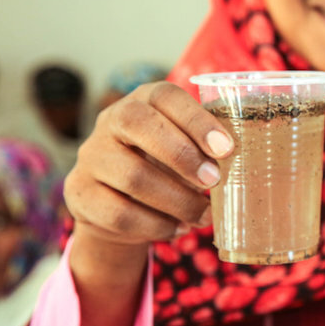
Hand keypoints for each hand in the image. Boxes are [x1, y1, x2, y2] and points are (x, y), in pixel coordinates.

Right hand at [64, 82, 234, 248]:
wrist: (118, 201)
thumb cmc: (168, 165)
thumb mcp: (187, 146)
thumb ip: (209, 146)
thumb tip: (245, 163)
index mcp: (144, 99)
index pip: (166, 96)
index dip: (197, 120)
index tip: (226, 149)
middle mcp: (111, 120)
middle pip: (139, 125)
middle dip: (183, 156)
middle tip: (214, 181)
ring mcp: (90, 156)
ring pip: (133, 177)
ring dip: (178, 200)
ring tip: (204, 214)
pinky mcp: (79, 192)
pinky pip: (120, 214)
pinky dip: (156, 225)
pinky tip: (178, 228)